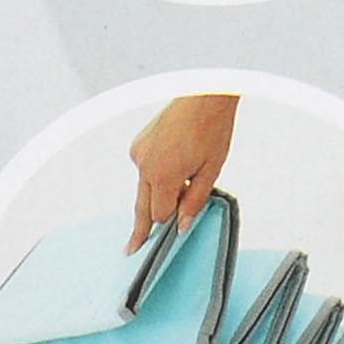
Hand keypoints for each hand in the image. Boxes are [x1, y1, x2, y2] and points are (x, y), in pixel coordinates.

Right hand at [130, 93, 238, 247]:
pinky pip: (144, 170)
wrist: (204, 95)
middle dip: (142, 226)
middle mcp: (144, 165)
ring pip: (144, 188)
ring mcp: (139, 153)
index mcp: (164, 175)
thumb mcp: (211, 170)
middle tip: (130, 249)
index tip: (171, 234)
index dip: (171, 221)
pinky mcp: (138, 144)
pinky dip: (156, 173)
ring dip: (158, 192)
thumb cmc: (212, 127)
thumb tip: (182, 225)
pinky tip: (176, 160)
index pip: (160, 215)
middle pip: (142, 207)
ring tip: (184, 176)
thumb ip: (195, 201)